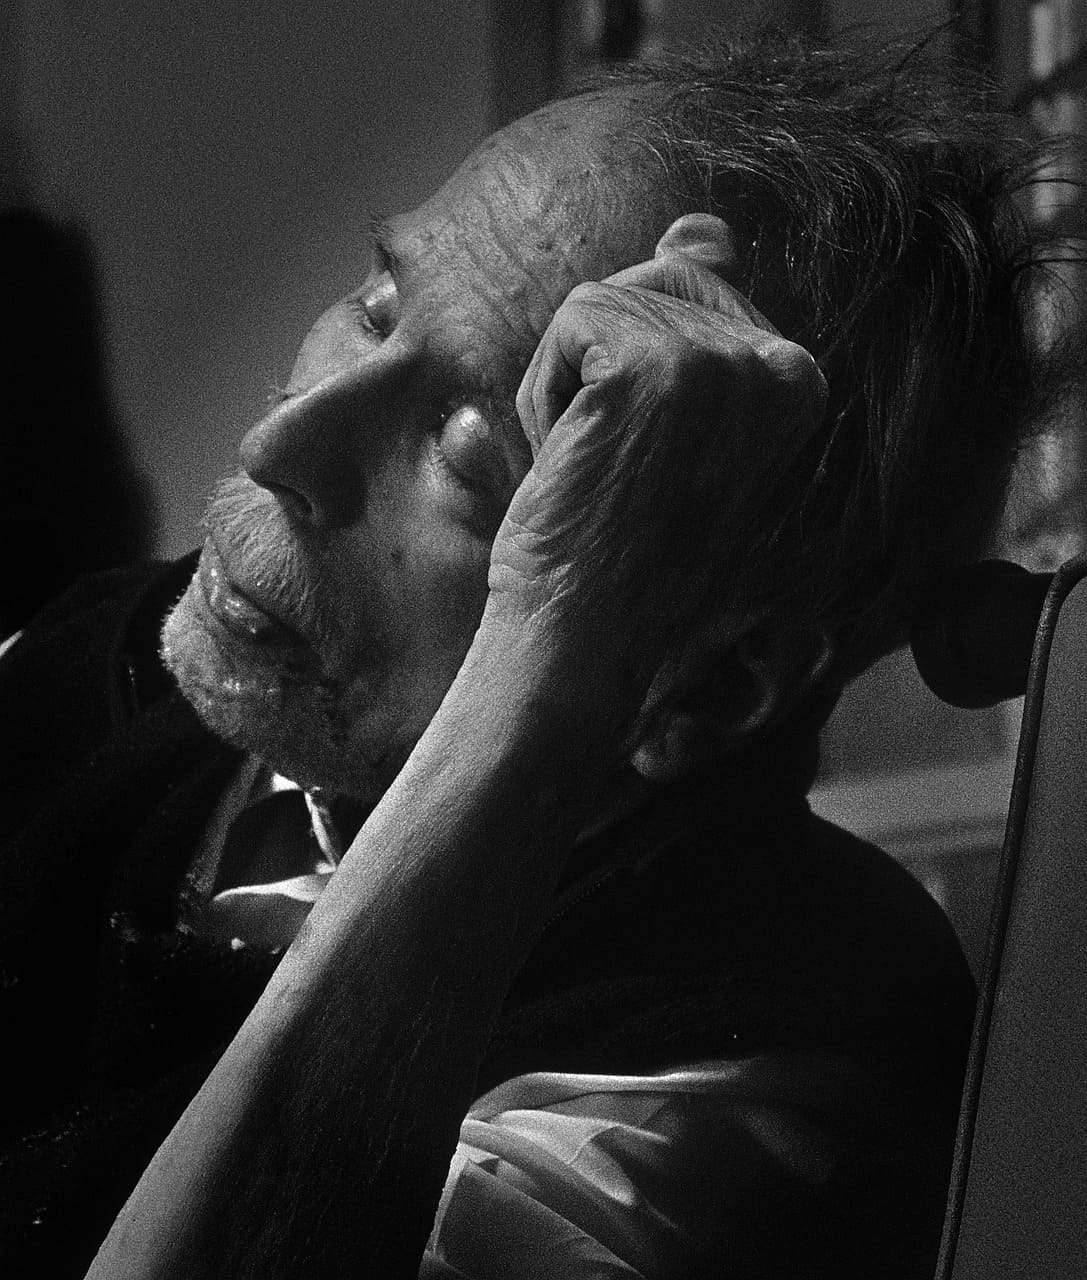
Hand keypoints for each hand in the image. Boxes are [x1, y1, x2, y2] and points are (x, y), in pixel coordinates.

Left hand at [485, 214, 825, 719]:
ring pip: (601, 301)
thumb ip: (692, 318)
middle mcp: (781, 363)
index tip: (645, 464)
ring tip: (594, 468)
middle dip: (598, 368)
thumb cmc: (615, 545)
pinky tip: (575, 458)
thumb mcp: (666, 424)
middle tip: (612, 466)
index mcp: (798, 381)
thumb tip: (703, 223)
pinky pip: (571, 319)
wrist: (585, 635)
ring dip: (568, 386)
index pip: (688, 289)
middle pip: (648, 281)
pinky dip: (546, 390)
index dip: (632, 374)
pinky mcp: (659, 365)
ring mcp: (726, 362)